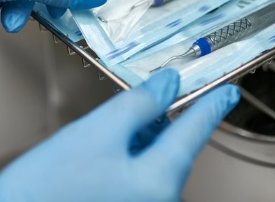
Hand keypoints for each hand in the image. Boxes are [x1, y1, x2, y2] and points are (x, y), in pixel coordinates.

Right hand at [0, 69, 239, 201]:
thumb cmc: (47, 188)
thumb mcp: (96, 132)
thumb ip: (137, 105)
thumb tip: (167, 85)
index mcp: (158, 182)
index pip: (194, 134)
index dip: (210, 106)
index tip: (226, 92)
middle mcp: (155, 201)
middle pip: (172, 147)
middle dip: (162, 117)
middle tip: (151, 92)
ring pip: (152, 158)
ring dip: (141, 132)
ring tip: (116, 119)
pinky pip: (136, 172)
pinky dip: (128, 149)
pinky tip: (108, 141)